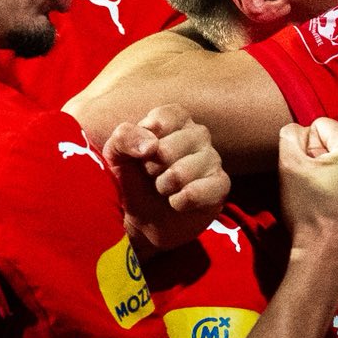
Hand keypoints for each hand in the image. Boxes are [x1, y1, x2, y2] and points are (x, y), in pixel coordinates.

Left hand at [103, 106, 229, 255]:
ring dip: (163, 186)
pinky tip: (176, 202)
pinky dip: (179, 201)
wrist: (146, 219)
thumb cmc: (133, 178)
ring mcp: (212, 158)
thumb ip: (124, 138)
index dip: (145, 140)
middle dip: (151, 168)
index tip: (140, 153)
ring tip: (162, 189)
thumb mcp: (116, 155)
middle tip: (151, 174)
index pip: (164, 118)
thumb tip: (150, 146)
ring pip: (182, 172)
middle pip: (168, 148)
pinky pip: (198, 192)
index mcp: (174, 120)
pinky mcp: (220, 185)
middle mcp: (197, 134)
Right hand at [278, 116, 337, 266]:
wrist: (327, 254)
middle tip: (313, 185)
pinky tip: (331, 202)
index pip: (319, 126)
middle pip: (332, 140)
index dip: (305, 148)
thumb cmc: (310, 211)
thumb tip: (299, 131)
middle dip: (318, 157)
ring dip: (327, 170)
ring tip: (322, 194)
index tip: (308, 173)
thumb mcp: (290, 165)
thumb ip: (289, 135)